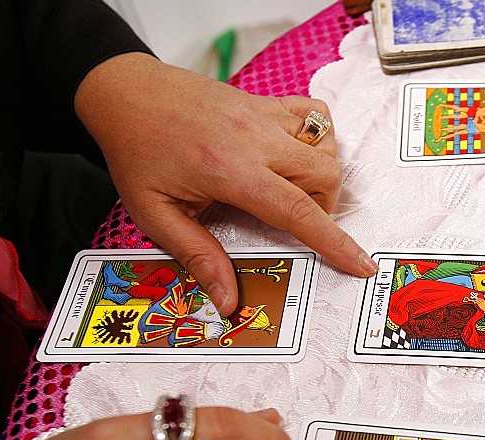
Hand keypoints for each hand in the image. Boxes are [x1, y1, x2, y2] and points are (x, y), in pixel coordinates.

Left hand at [74, 53, 377, 314]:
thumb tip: (229, 301)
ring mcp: (264, 114)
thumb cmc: (136, 152)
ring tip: (287, 187)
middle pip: (327, 175)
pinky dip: (319, 136)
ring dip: (321, 174)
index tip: (361, 265)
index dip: (335, 243)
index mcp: (229, 171)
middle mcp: (255, 139)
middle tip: (291, 220)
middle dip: (325, 207)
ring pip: (327, 145)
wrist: (124, 92)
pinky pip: (316, 114)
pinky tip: (294, 153)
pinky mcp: (266, 101)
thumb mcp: (155, 213)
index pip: (298, 212)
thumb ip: (197, 256)